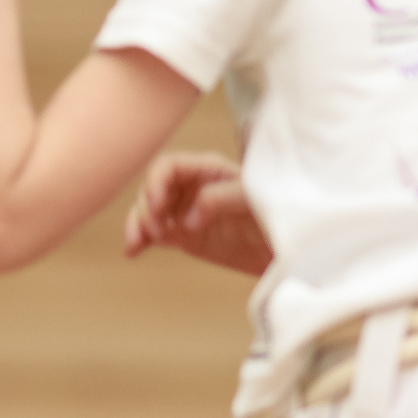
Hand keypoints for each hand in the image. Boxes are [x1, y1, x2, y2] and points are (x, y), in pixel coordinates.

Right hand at [124, 152, 273, 274]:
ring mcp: (185, 211)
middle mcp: (192, 186)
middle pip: (153, 188)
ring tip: (136, 244)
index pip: (169, 166)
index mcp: (208, 169)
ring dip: (137, 224)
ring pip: (148, 211)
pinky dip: (140, 239)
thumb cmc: (275, 213)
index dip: (156, 182)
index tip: (158, 206)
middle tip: (158, 231)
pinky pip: (155, 233)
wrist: (286, 246)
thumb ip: (220, 199)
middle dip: (146, 207)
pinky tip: (131, 251)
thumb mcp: (252, 200)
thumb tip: (187, 217)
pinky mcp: (184, 235)